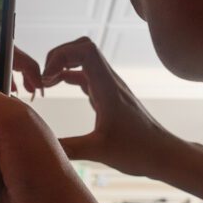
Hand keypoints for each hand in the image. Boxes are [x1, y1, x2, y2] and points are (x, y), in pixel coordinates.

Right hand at [42, 37, 175, 177]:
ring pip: (85, 60)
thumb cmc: (137, 152)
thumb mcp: (98, 152)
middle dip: (58, 56)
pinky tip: (59, 89)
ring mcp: (111, 88)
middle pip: (82, 47)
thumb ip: (68, 148)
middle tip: (43, 79)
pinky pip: (87, 75)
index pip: (85, 50)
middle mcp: (110, 82)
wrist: (162, 154)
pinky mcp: (110, 96)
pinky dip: (70, 77)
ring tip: (46, 84)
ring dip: (63, 65)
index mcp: (108, 88)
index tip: (47, 78)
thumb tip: (40, 146)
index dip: (61, 56)